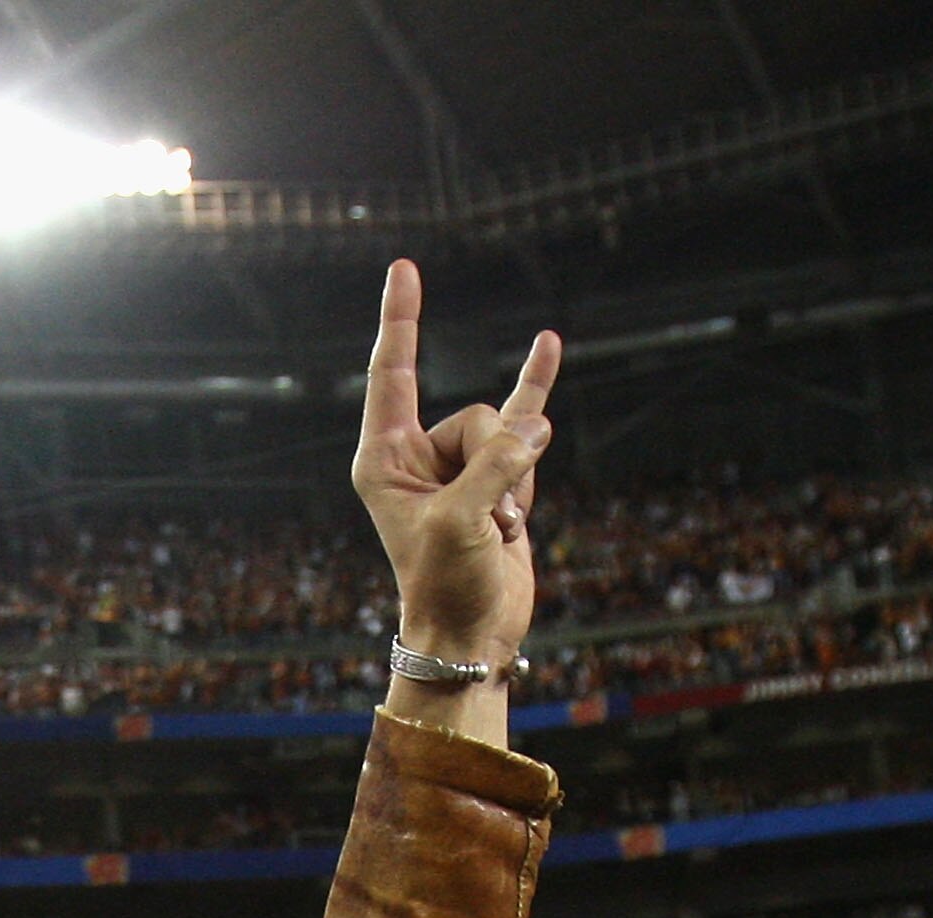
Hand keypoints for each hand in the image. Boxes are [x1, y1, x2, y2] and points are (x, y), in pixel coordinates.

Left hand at [353, 259, 559, 671]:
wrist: (472, 634)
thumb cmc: (448, 585)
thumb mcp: (464, 521)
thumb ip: (498, 464)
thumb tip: (536, 425)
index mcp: (384, 460)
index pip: (393, 372)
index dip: (401, 319)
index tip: (403, 266)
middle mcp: (418, 456)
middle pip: (477, 416)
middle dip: (497, 462)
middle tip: (487, 519)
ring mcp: (459, 467)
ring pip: (509, 434)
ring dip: (519, 483)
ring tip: (502, 530)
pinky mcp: (497, 480)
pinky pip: (525, 431)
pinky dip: (537, 392)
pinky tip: (548, 346)